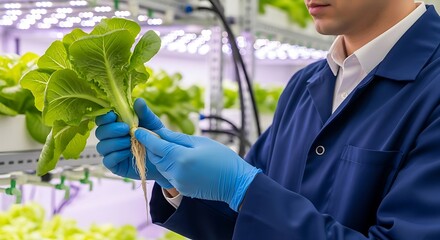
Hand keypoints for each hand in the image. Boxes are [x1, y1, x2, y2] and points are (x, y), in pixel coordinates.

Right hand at [95, 98, 172, 188]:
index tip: (114, 115)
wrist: (163, 156)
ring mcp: (111, 152)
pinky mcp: (114, 165)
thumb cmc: (154, 136)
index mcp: (116, 124)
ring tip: (130, 142)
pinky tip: (128, 152)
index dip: (104, 117)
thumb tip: (138, 101)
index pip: (102, 120)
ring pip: (101, 146)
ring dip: (115, 143)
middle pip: (99, 132)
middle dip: (111, 130)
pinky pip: (107, 160)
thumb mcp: (152, 123)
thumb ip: (144, 113)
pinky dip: (117, 155)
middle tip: (126, 129)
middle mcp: (110, 137)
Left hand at [135, 128, 260, 210]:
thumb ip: (177, 138)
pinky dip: (168, 166)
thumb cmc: (222, 158)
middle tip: (149, 135)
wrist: (235, 183)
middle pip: (155, 157)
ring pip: (160, 166)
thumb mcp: (200, 142)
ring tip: (164, 146)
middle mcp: (175, 172)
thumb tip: (160, 132)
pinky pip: (169, 175)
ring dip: (160, 156)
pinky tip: (177, 159)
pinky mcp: (181, 189)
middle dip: (151, 147)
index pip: (156, 145)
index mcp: (181, 157)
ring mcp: (178, 182)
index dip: (145, 137)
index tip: (136, 129)